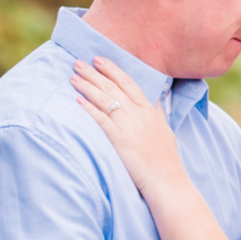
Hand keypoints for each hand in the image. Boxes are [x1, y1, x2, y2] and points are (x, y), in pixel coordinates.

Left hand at [71, 57, 187, 197]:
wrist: (167, 180)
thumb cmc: (166, 158)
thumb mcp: (165, 128)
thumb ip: (157, 110)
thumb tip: (157, 94)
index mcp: (149, 110)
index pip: (128, 83)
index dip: (112, 70)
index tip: (98, 59)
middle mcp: (138, 114)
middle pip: (112, 88)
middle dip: (94, 74)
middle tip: (78, 63)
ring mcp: (129, 127)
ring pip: (105, 100)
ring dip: (88, 87)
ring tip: (74, 78)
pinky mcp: (120, 141)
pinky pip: (102, 121)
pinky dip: (90, 109)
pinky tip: (78, 101)